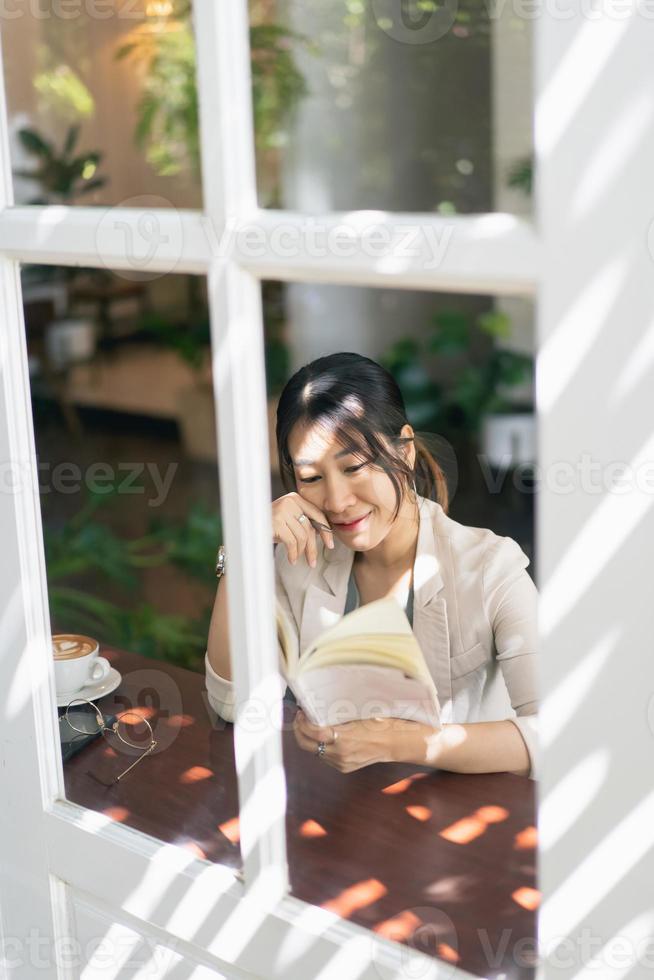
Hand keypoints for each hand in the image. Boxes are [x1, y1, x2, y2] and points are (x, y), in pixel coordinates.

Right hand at [272, 492, 333, 566]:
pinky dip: (294, 553)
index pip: (317, 514)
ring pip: (302, 536)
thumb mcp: (289, 520)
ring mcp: (282, 511)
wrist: (247, 527)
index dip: (326, 531)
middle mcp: (290, 501)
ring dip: (301, 552)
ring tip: (298, 559)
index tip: (330, 544)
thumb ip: (304, 522)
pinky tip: (292, 559)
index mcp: (295, 498)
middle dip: (313, 547)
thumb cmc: (270, 525)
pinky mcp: (276, 522)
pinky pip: (292, 542)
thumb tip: (323, 534)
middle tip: (313, 561)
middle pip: (310, 528)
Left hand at [293, 709, 428, 772]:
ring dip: (309, 739)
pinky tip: (325, 738)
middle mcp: (339, 753)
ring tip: (312, 726)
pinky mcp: (344, 768)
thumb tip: (316, 709)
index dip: (303, 722)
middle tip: (300, 718)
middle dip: (300, 731)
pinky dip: (321, 747)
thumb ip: (336, 717)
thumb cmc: (379, 723)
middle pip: (306, 745)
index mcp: (343, 738)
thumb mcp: (356, 715)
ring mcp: (341, 763)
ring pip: (314, 752)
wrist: (394, 742)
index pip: (312, 732)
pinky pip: (325, 757)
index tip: (302, 712)